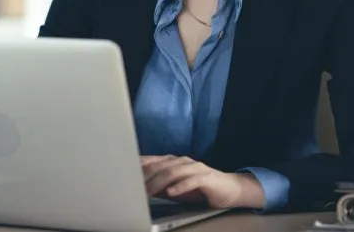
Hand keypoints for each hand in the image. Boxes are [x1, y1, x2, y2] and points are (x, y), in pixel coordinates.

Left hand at [140, 155, 265, 208]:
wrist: (228, 189)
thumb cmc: (200, 188)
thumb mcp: (176, 187)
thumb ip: (160, 185)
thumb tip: (140, 188)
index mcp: (174, 161)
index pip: (152, 161)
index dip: (138, 168)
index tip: (124, 176)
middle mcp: (182, 161)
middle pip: (159, 166)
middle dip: (145, 178)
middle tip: (133, 189)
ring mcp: (194, 167)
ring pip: (172, 172)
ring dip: (158, 183)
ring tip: (147, 192)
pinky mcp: (206, 177)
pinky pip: (191, 180)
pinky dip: (180, 186)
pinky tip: (171, 192)